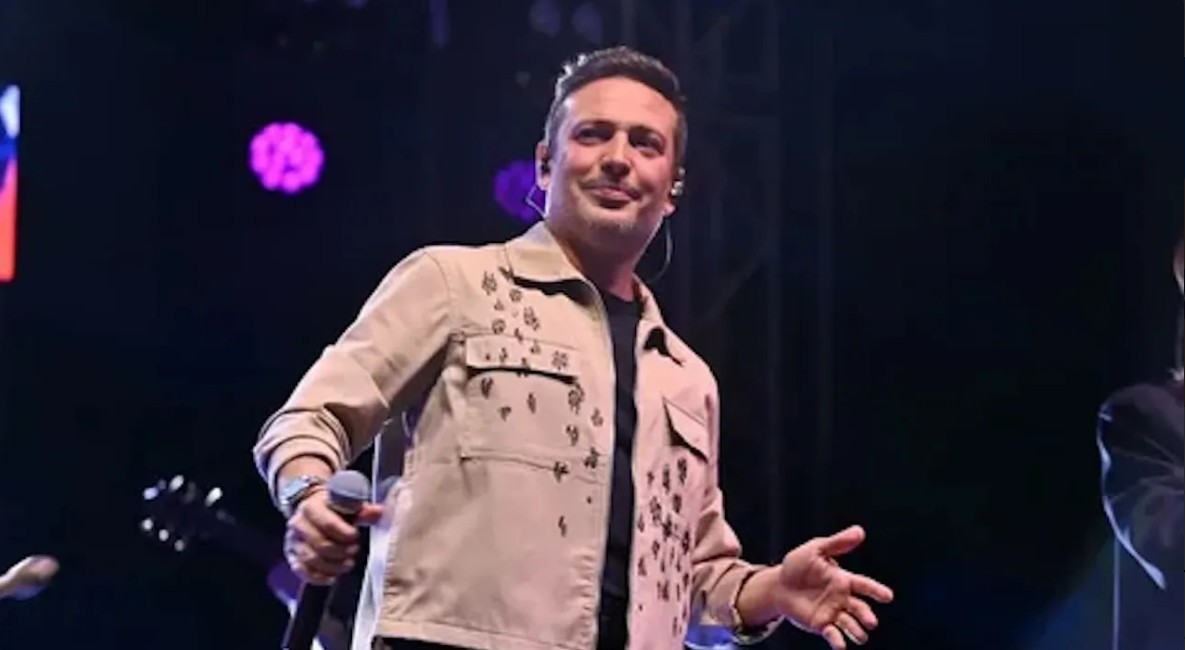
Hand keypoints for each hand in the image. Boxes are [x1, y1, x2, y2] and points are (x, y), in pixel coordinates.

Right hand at [284, 489, 382, 584]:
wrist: (313, 511)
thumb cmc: (334, 509)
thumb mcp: (347, 505)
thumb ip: (362, 510)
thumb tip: (378, 512)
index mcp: (311, 507)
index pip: (327, 523)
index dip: (344, 533)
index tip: (356, 536)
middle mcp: (298, 524)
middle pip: (319, 543)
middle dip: (340, 551)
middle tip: (354, 551)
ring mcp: (293, 542)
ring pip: (310, 559)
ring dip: (332, 566)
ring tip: (348, 564)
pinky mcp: (292, 556)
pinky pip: (302, 571)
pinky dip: (318, 577)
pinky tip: (333, 577)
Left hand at [741, 525, 892, 648]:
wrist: (778, 585)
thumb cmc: (798, 566)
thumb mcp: (815, 549)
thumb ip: (837, 543)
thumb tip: (859, 531)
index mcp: (843, 580)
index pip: (864, 585)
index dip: (876, 590)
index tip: (888, 596)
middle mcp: (842, 598)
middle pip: (859, 608)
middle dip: (866, 616)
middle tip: (871, 622)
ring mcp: (832, 613)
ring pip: (850, 624)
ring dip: (856, 631)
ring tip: (861, 636)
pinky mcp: (821, 625)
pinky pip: (833, 634)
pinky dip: (838, 641)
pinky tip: (840, 646)